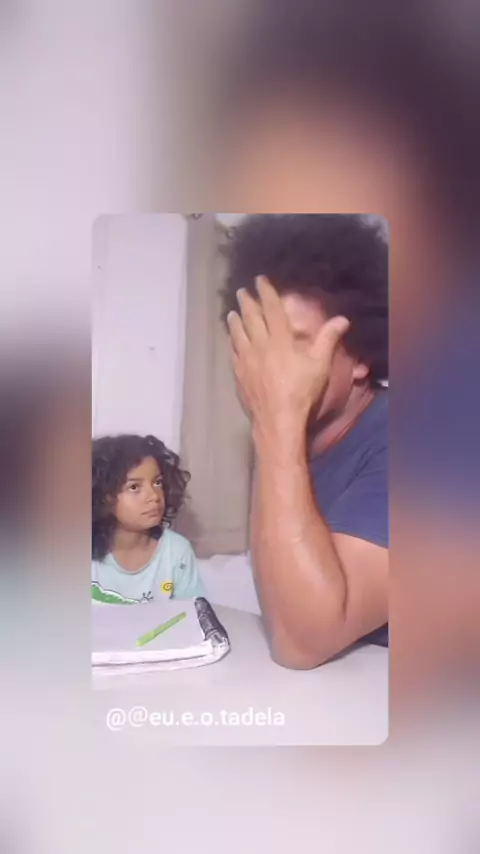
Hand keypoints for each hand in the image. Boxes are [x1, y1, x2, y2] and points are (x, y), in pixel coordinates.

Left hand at [227, 277, 348, 437]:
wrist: (278, 419)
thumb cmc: (302, 390)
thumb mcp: (320, 364)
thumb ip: (329, 339)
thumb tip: (342, 319)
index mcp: (280, 339)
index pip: (272, 309)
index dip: (266, 292)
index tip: (260, 280)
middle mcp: (260, 345)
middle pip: (251, 318)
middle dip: (247, 303)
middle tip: (242, 292)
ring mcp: (246, 360)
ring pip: (238, 334)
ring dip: (235, 321)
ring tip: (232, 313)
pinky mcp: (239, 375)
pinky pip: (233, 353)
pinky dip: (232, 342)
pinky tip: (231, 341)